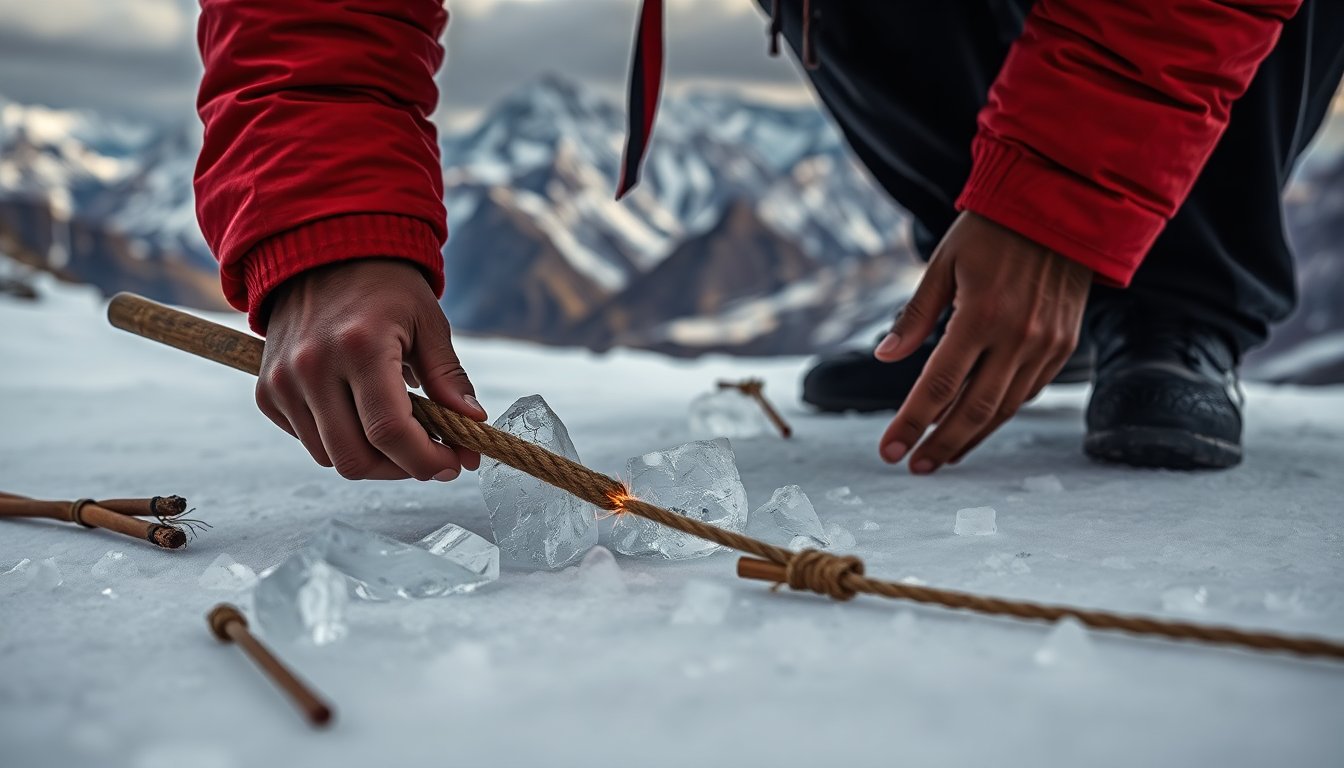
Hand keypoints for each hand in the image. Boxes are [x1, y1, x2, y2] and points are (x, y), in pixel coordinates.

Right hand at [257, 259, 486, 480]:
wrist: (321, 252)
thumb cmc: (385, 286)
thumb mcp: (428, 322)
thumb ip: (448, 377)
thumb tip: (473, 424)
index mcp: (360, 347)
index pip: (390, 431)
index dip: (427, 460)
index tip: (455, 463)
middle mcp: (312, 368)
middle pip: (356, 458)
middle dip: (401, 469)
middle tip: (431, 456)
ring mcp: (282, 382)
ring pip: (330, 457)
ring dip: (372, 459)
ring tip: (400, 435)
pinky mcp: (267, 391)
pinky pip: (307, 441)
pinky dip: (339, 441)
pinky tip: (362, 416)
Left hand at [876, 212, 1090, 472]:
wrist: (1064, 206)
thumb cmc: (993, 230)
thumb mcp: (943, 263)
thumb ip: (915, 315)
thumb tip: (884, 356)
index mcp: (979, 315)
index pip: (937, 386)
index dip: (910, 423)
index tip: (888, 449)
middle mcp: (1017, 336)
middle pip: (972, 410)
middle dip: (939, 444)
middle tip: (914, 466)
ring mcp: (1046, 344)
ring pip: (1004, 408)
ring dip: (971, 436)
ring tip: (942, 455)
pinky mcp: (1064, 345)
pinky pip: (1028, 391)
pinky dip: (1000, 412)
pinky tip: (977, 423)